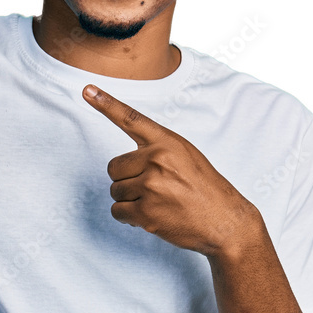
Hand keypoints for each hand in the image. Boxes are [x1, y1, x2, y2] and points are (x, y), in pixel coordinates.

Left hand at [82, 84, 258, 257]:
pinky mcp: (146, 212)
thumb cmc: (204, 188)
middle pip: (113, 167)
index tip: (87, 90)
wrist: (225, 222)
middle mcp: (156, 160)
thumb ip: (157, 151)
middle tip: (152, 188)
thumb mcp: (186, 156)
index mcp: (167, 142)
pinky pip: (117, 211)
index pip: (131, 119)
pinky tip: (150, 216)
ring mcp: (150, 186)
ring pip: (115, 190)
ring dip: (130, 199)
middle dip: (126, 179)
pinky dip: (129, 217)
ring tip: (158, 202)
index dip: (106, 104)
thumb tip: (124, 164)